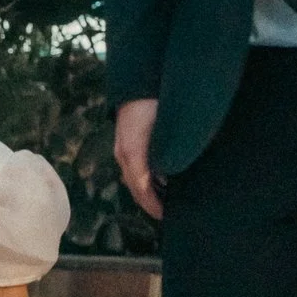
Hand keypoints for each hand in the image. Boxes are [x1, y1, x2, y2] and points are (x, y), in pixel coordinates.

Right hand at [113, 99, 162, 220]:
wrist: (139, 80)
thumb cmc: (154, 105)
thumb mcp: (163, 132)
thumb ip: (168, 154)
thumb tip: (174, 175)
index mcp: (133, 155)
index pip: (142, 189)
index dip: (154, 205)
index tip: (167, 216)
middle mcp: (125, 155)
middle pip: (136, 188)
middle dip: (149, 203)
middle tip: (167, 213)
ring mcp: (122, 148)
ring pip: (133, 179)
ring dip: (146, 192)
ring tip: (163, 200)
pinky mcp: (125, 143)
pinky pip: (133, 168)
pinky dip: (143, 179)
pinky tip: (157, 180)